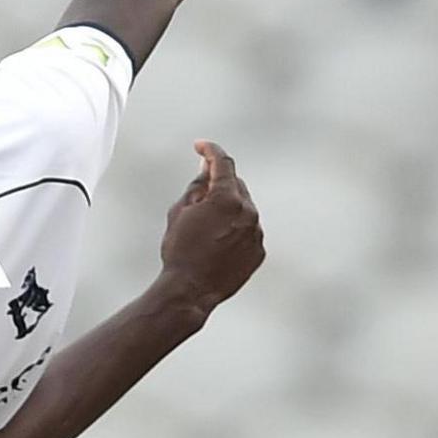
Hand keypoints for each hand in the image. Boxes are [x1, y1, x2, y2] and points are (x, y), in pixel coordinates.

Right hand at [159, 140, 264, 312]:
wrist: (190, 290)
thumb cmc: (180, 253)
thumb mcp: (179, 212)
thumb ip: (197, 187)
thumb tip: (206, 173)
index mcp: (227, 199)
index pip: (222, 163)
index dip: (210, 150)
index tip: (201, 147)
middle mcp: (248, 212)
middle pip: (235, 185)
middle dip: (218, 184)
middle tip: (199, 195)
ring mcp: (256, 233)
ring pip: (244, 208)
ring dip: (228, 208)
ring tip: (205, 228)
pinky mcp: (258, 251)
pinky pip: (249, 230)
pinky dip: (235, 229)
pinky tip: (216, 243)